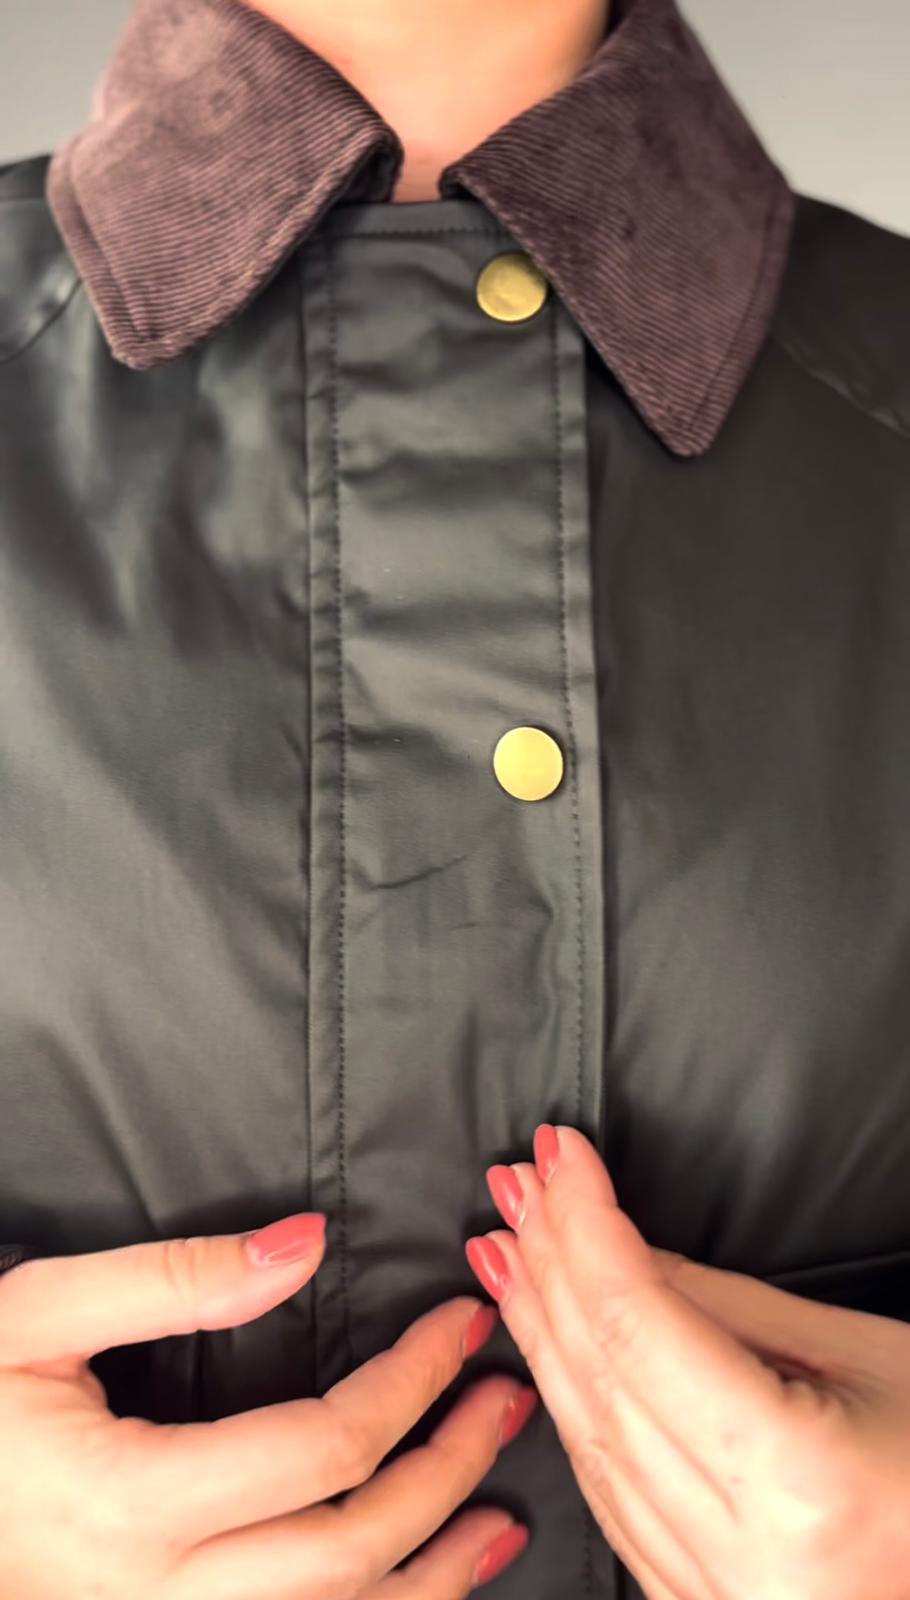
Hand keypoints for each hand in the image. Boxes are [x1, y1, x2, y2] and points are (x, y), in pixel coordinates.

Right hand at [0, 1215, 536, 1597]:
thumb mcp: (42, 1314)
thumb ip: (174, 1277)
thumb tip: (304, 1244)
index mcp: (130, 1504)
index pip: (320, 1451)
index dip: (409, 1383)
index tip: (460, 1321)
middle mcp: (155, 1599)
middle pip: (350, 1550)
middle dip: (448, 1470)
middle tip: (506, 1395)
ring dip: (436, 1572)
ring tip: (504, 1514)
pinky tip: (424, 1588)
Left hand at [465, 1124, 909, 1599]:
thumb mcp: (860, 1356)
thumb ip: (724, 1306)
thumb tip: (617, 1250)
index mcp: (798, 1484)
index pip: (641, 1325)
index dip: (587, 1225)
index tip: (562, 1154)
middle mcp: (745, 1558)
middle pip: (600, 1377)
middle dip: (549, 1262)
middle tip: (519, 1182)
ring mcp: (712, 1597)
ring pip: (585, 1438)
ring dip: (539, 1328)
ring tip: (510, 1245)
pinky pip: (604, 1492)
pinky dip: (567, 1404)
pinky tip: (542, 1344)